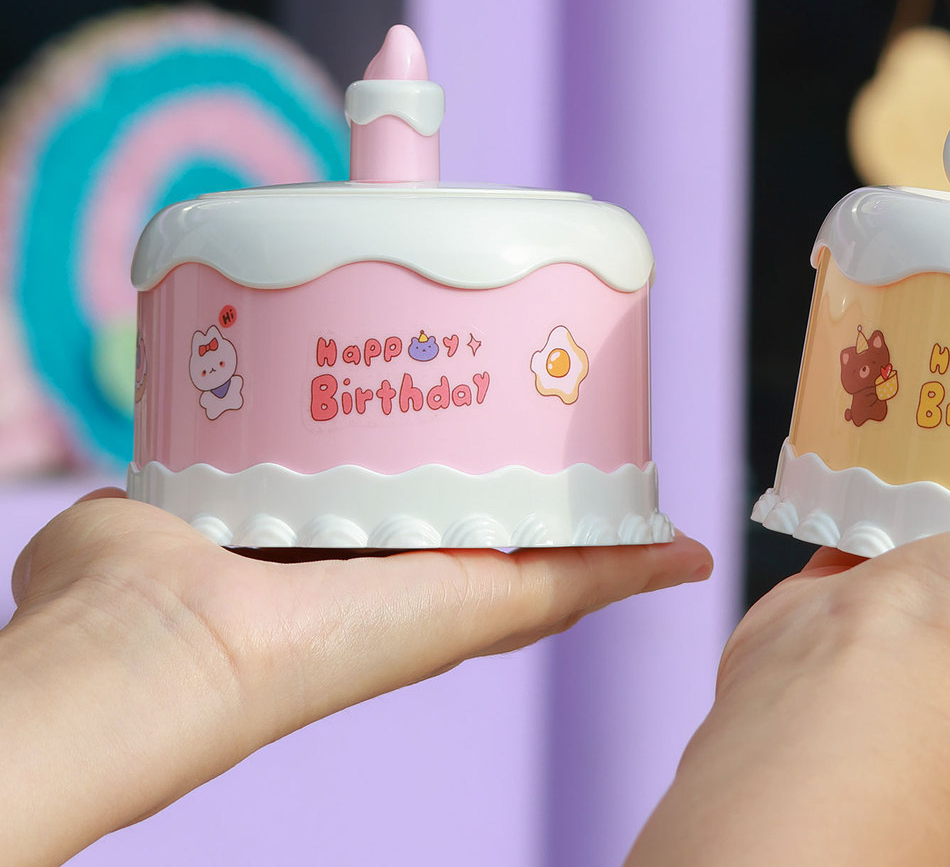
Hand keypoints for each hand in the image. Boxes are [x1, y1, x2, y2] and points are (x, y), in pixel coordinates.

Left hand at [2, 489, 710, 866]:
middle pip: (491, 546)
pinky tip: (681, 547)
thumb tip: (129, 501)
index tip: (501, 449)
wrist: (148, 653)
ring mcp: (438, 611)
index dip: (456, 492)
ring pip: (547, 566)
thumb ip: (152, 505)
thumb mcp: (147, 520)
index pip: (403, 534)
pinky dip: (633, 567)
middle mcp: (386, 596)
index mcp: (322, 569)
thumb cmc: (115, 602)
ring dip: (607, 534)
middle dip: (551, 507)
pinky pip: (573, 584)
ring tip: (651, 485)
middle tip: (602, 451)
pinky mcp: (475, 612)